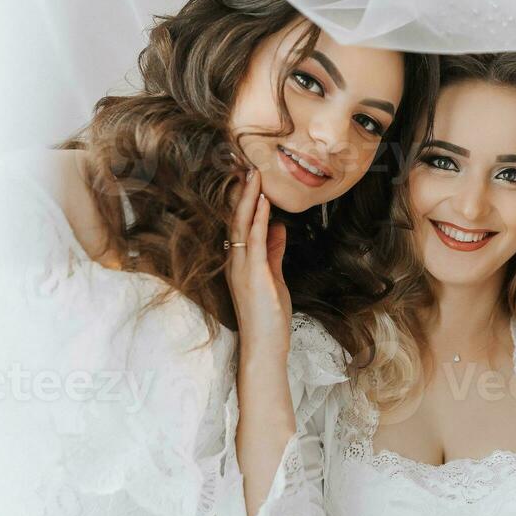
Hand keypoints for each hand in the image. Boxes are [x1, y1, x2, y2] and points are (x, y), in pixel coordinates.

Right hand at [225, 168, 290, 356]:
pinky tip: (264, 203)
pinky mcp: (254, 275)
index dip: (245, 202)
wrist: (264, 347)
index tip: (251, 179)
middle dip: (244, 193)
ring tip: (254, 176)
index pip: (240, 226)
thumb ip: (275, 253)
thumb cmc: (269, 318)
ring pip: (242, 226)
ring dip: (249, 200)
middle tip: (250, 168)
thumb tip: (280, 227)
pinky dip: (259, 220)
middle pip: (237, 221)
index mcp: (240, 263)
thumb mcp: (274, 278)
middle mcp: (236, 263)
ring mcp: (242, 269)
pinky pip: (255, 242)